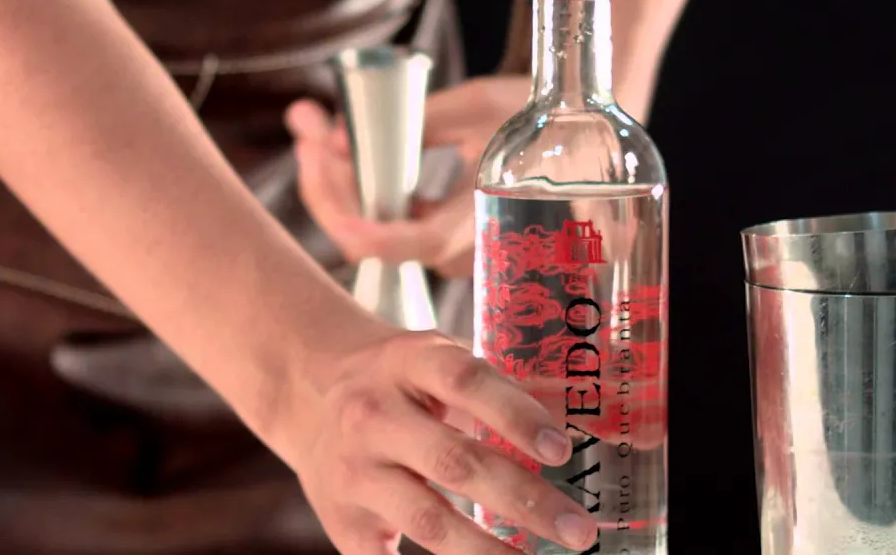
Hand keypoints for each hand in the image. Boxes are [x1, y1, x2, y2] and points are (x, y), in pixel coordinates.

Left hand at [286, 75, 530, 277]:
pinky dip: (351, 181)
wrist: (572, 144)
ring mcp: (439, 249)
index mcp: (477, 223)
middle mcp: (455, 250)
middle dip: (326, 179)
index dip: (366, 230)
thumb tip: (338, 137)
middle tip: (307, 121)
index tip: (335, 204)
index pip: (409, 242)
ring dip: (330, 176)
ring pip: (364, 228)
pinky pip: (377, 219)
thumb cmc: (534, 118)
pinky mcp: (429, 237)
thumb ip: (415, 122)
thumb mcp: (481, 106)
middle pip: (367, 236)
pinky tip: (329, 138)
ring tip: (310, 120)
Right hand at [289, 326, 597, 553]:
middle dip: (525, 501)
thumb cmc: (401, 379)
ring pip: (429, 520)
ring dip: (491, 551)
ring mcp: (354, 471)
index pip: (465, 383)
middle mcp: (375, 415)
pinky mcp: (341, 520)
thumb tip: (588, 429)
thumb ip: (496, 390)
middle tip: (579, 530)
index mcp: (408, 362)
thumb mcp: (437, 359)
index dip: (515, 415)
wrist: (307, 389)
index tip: (561, 450)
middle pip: (456, 462)